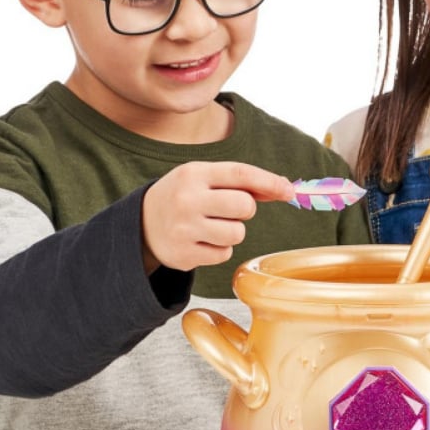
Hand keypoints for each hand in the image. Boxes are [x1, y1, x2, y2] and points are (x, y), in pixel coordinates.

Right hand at [141, 162, 294, 271]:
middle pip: (245, 206)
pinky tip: (202, 240)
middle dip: (246, 209)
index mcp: (193, 174)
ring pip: (237, 233)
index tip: (289, 191)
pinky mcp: (184, 255)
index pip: (240, 174)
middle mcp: (187, 200)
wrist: (140, 224)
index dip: (269, 182)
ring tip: (212, 225)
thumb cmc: (184, 196)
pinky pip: (224, 253)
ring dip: (233, 231)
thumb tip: (283, 188)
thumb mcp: (203, 178)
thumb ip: (240, 182)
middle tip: (229, 209)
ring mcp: (184, 229)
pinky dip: (220, 248)